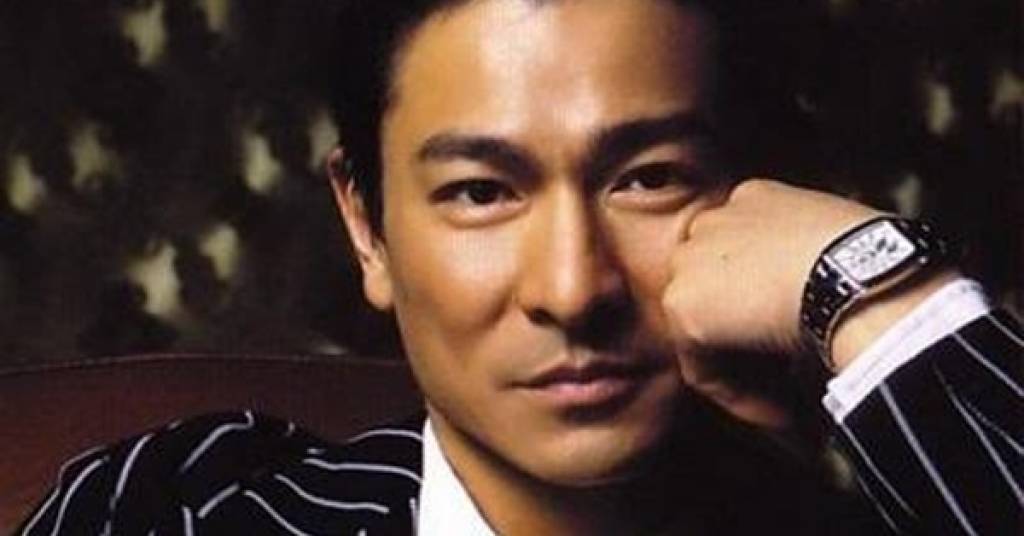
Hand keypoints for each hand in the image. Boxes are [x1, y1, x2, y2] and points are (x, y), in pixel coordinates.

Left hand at [662, 179, 880, 424]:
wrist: (860, 275)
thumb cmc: (876, 261)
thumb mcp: (841, 240)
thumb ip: (812, 258)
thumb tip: (818, 298)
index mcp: (755, 199)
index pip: (741, 255)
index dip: (764, 302)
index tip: (795, 338)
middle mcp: (713, 221)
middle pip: (713, 289)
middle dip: (742, 335)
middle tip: (785, 377)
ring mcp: (691, 262)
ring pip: (705, 331)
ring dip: (742, 371)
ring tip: (788, 406)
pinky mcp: (684, 306)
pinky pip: (703, 368)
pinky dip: (738, 397)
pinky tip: (780, 415)